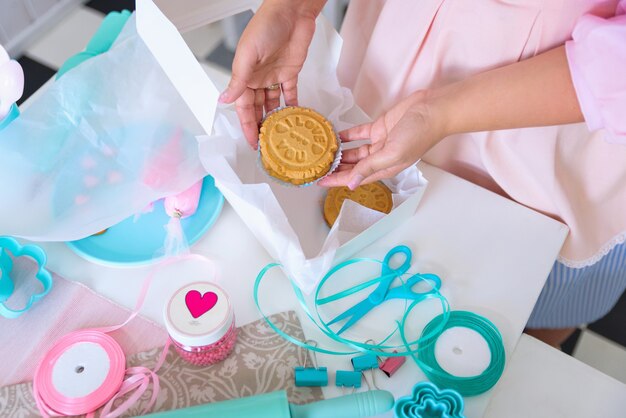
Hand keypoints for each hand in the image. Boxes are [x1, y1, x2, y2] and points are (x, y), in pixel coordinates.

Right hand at [219, 0, 321, 148]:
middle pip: (257, 108)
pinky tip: (294, 119)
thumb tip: (223, 101)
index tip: (251, 142)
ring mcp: (274, 76)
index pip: (243, 107)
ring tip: (279, 136)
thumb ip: (238, 80)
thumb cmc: (266, 26)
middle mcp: (258, 78)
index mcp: (244, 75)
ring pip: (273, 104)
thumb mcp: (248, 55)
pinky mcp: (290, 73)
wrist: (292, 12)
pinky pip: (290, 94)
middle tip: (266, 146)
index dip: (247, 125)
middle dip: (260, 127)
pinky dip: (292, 106)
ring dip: (275, 119)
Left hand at [318, 91, 444, 188]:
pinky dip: (347, 135)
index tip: (320, 181)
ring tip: (322, 152)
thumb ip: (370, 167)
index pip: (356, 179)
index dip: (337, 181)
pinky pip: (359, 134)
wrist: (433, 109)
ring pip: (355, 152)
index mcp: (386, 168)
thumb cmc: (419, 134)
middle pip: (353, 167)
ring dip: (340, 153)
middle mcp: (381, 158)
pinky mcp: (380, 127)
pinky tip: (335, 136)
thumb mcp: (393, 154)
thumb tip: (352, 184)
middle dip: (336, 169)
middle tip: (316, 167)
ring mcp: (380, 142)